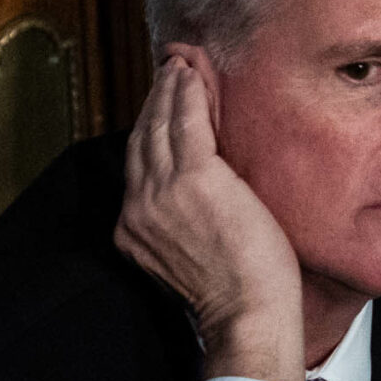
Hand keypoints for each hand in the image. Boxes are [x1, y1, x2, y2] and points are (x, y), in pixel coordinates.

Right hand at [114, 55, 306, 380]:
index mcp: (133, 230)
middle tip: (169, 69)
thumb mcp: (192, 254)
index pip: (137, 165)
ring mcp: (162, 193)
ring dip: (170, 88)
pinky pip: (186, 121)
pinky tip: (192, 72)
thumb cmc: (236, 294)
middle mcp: (138, 209)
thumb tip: (198, 194)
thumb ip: (180, 222)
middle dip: (154, 100)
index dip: (148, 129)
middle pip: (141, 139)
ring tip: (182, 64)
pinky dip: (187, 92)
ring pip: (159, 125)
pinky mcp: (195, 179)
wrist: (248, 316)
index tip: (160, 103)